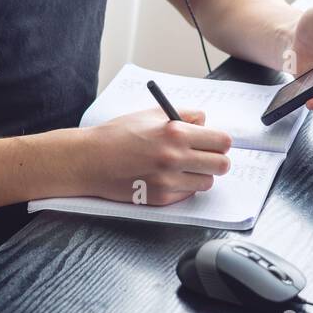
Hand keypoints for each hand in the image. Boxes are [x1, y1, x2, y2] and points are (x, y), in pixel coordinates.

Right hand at [82, 107, 232, 205]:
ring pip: (207, 182)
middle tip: (204, 157)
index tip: (214, 143)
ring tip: (182, 168)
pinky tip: (166, 177)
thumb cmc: (118, 135)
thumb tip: (205, 122)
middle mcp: (175, 157)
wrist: (91, 160)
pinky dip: (183, 187)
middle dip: (215, 160)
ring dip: (200, 175)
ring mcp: (169, 180)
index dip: (219, 142)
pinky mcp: (161, 198)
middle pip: (222, 165)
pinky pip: (188, 194)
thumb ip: (183, 115)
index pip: (222, 141)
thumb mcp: (151, 115)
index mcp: (175, 132)